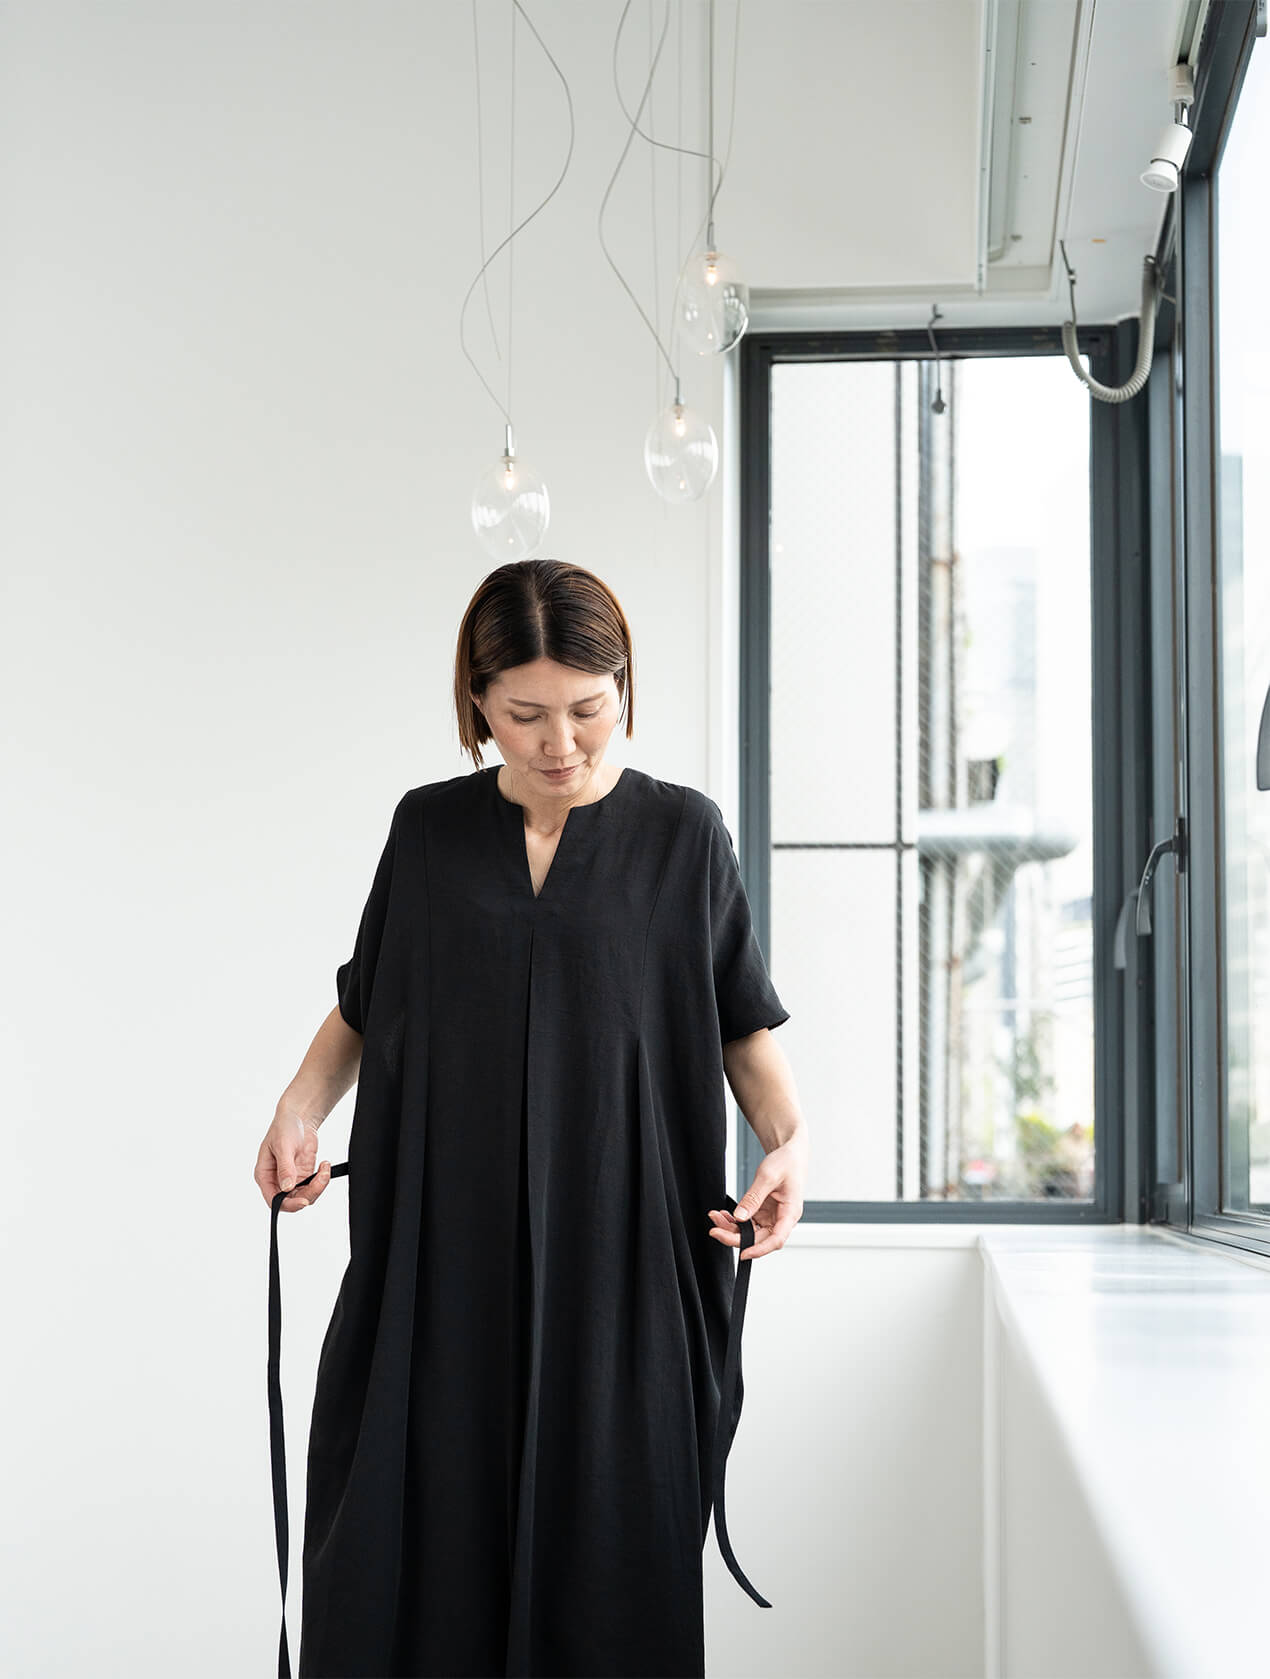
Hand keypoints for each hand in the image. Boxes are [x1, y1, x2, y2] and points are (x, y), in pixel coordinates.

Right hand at [254, 1106, 331, 1212]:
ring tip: (324, 1168)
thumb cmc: (284, 1127)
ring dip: (318, 1186)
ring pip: (305, 1196)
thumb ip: (285, 1168)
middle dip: (308, 1194)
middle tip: (320, 1180)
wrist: (299, 1117)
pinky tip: (325, 1166)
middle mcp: (276, 1181)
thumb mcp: (283, 1146)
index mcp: (264, 1175)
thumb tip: (286, 1187)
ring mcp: (291, 1179)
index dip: (288, 1205)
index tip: (303, 1201)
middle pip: (291, 1201)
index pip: (273, 1200)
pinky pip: (314, 1186)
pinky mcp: (304, 1175)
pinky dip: (322, 1179)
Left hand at [706, 1139, 804, 1259]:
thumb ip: (753, 1198)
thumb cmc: (786, 1163)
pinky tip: (723, 1215)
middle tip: (715, 1230)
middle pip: (759, 1239)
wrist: (790, 1154)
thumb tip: (739, 1216)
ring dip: (732, 1228)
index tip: (742, 1253)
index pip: (776, 1240)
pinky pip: (748, 1222)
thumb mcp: (767, 1177)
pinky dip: (734, 1220)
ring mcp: (772, 1217)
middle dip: (735, 1237)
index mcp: (790, 1213)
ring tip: (715, 1217)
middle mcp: (782, 1219)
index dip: (759, 1249)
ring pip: (751, 1232)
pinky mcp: (764, 1212)